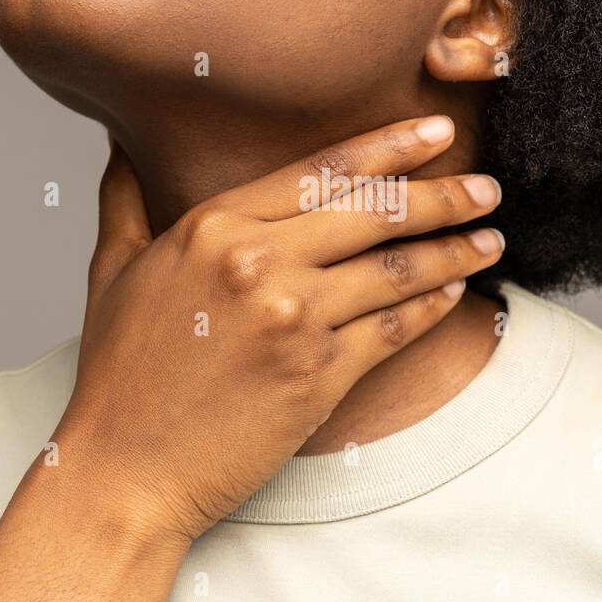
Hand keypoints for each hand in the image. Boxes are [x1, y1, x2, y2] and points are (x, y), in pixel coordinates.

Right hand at [59, 115, 504, 541]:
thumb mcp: (111, 270)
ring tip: (491, 238)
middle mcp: (257, 261)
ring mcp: (292, 319)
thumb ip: (125, 197)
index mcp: (212, 224)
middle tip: (486, 187)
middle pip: (374, 211)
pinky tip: (456, 292)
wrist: (124, 471)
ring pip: (396, 268)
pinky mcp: (318, 376)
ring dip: (453, 250)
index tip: (435, 130)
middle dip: (443, 194)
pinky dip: (433, 307)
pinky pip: (394, 329)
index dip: (390, 145)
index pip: (322, 169)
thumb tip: (123, 141)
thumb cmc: (118, 375)